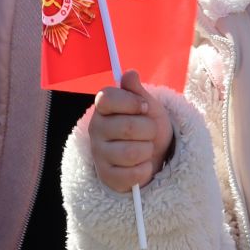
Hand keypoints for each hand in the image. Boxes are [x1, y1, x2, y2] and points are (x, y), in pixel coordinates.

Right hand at [89, 69, 172, 192]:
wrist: (154, 155)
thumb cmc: (147, 127)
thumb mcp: (147, 106)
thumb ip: (137, 91)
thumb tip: (130, 73)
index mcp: (103, 108)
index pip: (107, 97)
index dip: (131, 102)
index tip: (145, 107)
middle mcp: (95, 129)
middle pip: (128, 127)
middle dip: (149, 130)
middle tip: (149, 132)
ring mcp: (98, 154)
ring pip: (132, 153)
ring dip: (148, 151)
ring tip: (145, 149)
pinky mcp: (106, 176)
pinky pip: (133, 174)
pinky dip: (145, 169)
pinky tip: (142, 165)